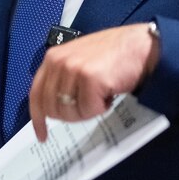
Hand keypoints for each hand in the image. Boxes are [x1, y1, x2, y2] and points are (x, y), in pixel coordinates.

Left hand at [29, 23, 158, 141]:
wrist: (142, 45)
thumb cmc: (116, 54)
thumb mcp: (80, 60)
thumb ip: (63, 78)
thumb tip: (55, 105)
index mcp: (53, 57)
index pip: (36, 94)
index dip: (38, 118)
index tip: (42, 134)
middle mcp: (59, 61)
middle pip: (53, 108)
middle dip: (72, 115)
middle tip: (89, 106)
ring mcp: (73, 69)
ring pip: (70, 112)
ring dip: (88, 110)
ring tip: (101, 94)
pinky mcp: (90, 78)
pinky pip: (88, 110)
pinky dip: (101, 107)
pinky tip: (109, 93)